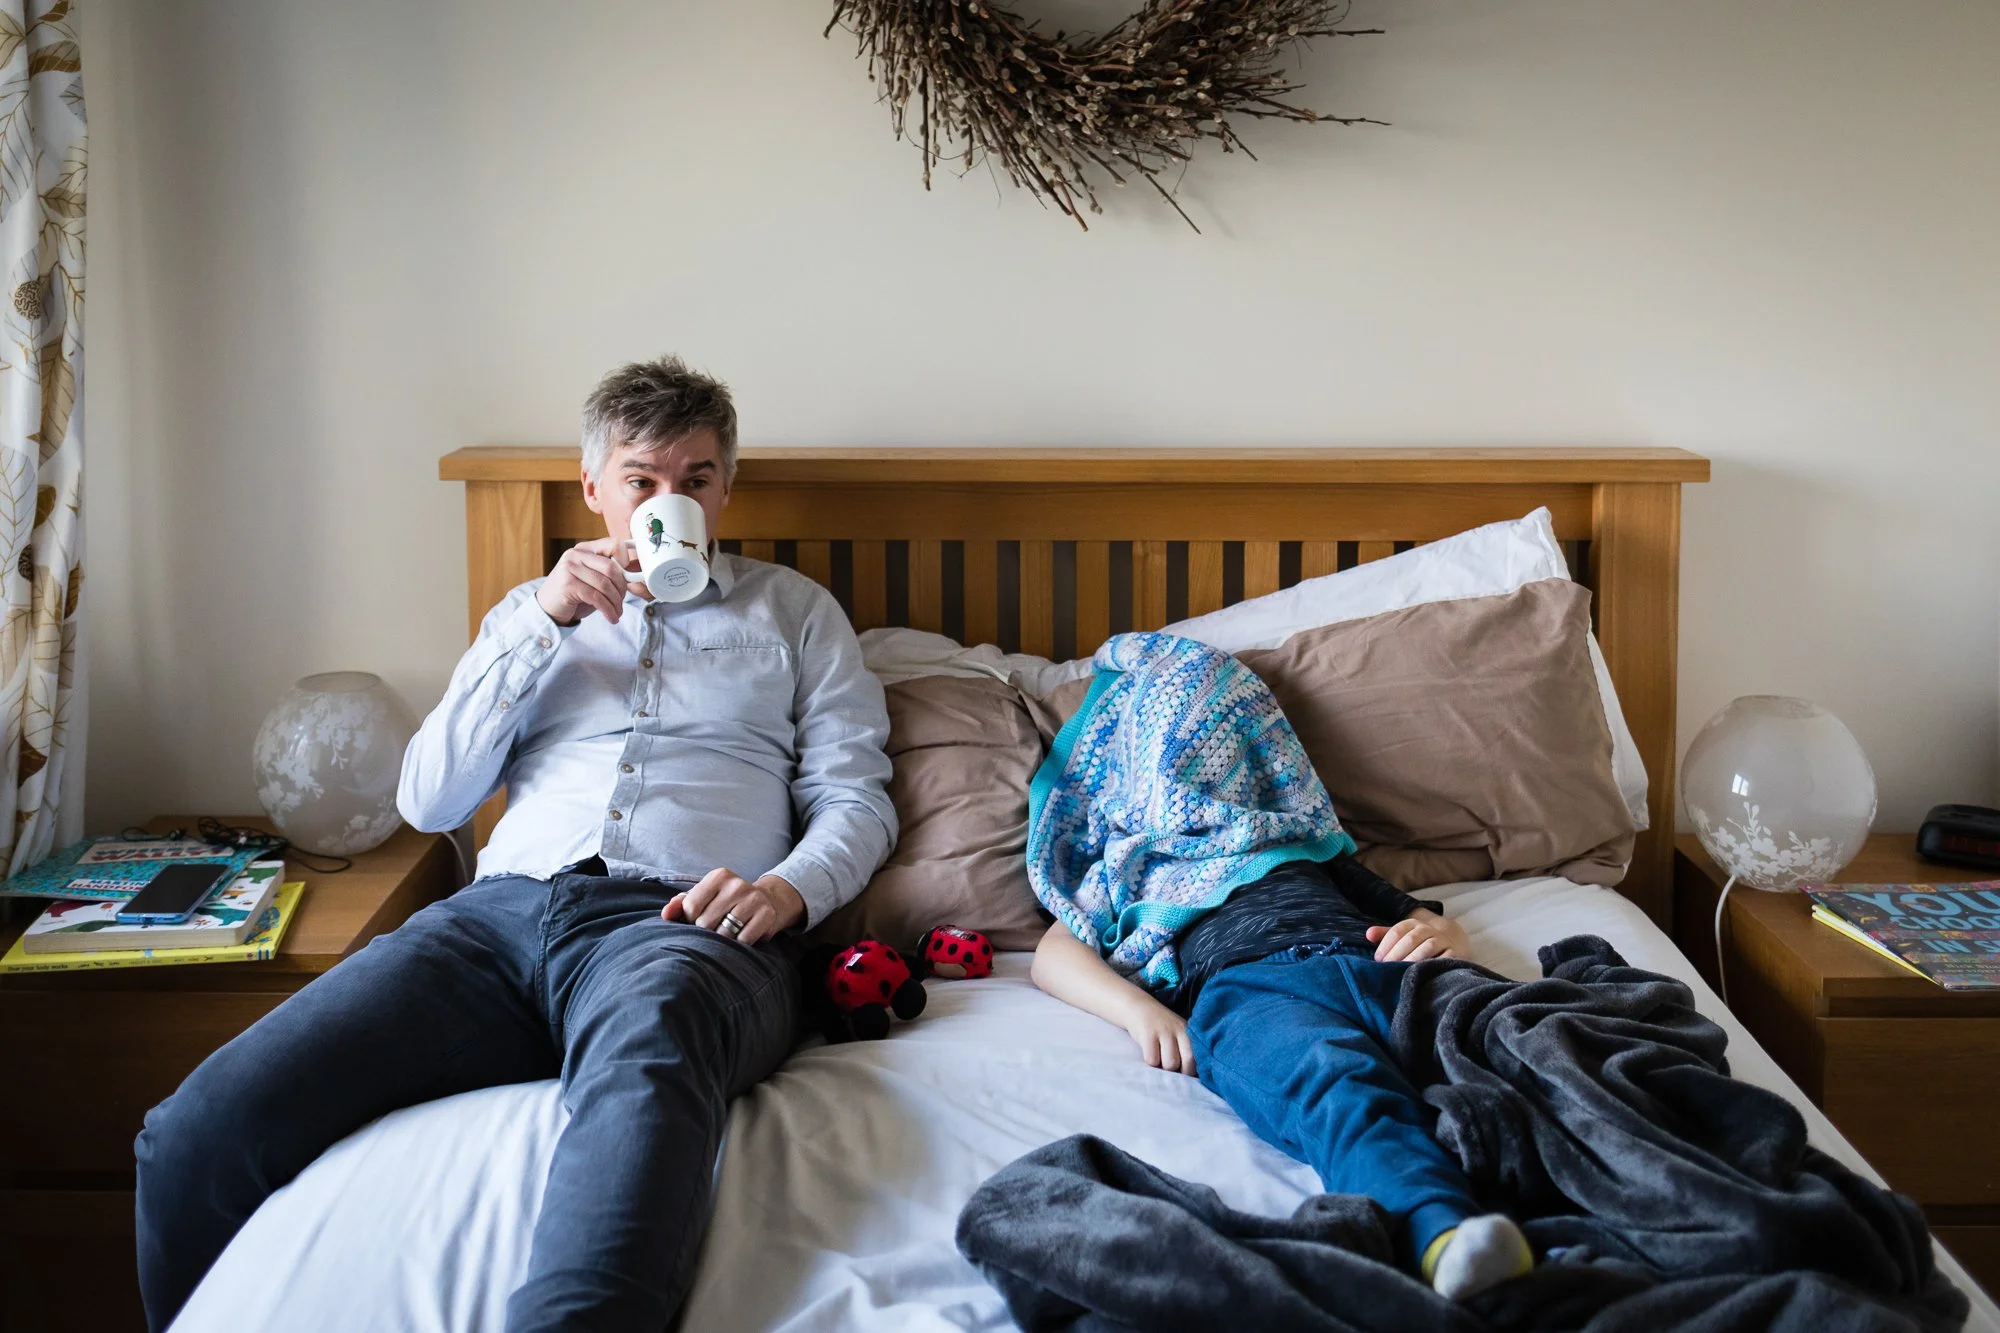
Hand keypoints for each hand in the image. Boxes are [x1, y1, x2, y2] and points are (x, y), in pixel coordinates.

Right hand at [536, 537, 642, 626]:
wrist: (548, 608)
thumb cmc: (573, 594)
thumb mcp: (592, 578)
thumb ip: (608, 572)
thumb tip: (634, 571)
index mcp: (584, 549)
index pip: (613, 544)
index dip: (626, 559)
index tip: (629, 577)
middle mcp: (575, 555)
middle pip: (612, 568)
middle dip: (622, 588)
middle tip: (622, 601)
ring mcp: (570, 568)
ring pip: (605, 585)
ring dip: (616, 602)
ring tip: (617, 612)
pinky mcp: (568, 585)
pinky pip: (597, 597)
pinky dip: (608, 610)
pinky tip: (611, 617)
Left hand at [662, 868, 803, 946]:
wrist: (767, 900)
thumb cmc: (726, 901)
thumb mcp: (704, 897)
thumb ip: (681, 904)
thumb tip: (665, 915)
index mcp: (718, 876)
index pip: (690, 907)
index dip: (691, 919)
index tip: (700, 918)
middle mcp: (737, 884)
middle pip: (706, 922)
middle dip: (708, 931)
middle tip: (717, 926)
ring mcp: (753, 899)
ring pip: (724, 934)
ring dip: (724, 939)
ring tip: (729, 931)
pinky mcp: (767, 915)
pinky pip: (744, 940)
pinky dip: (741, 943)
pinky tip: (743, 934)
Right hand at [1121, 995, 1196, 1076]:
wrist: (1137, 1006)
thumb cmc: (1160, 1026)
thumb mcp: (1177, 1032)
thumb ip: (1186, 1049)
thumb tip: (1192, 1075)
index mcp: (1189, 1032)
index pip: (1198, 1058)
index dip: (1192, 1071)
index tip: (1184, 1075)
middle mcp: (1179, 1030)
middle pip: (1187, 1063)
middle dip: (1179, 1073)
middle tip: (1170, 1070)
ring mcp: (1164, 1031)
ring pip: (1170, 1064)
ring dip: (1163, 1068)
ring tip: (1158, 1060)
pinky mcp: (1148, 1034)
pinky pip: (1152, 1060)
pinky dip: (1150, 1062)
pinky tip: (1148, 1053)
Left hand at [1368, 908, 1469, 962]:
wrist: (1451, 943)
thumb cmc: (1418, 943)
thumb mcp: (1402, 936)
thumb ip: (1385, 935)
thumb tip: (1368, 934)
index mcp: (1412, 925)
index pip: (1397, 931)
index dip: (1386, 945)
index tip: (1378, 959)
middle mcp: (1427, 930)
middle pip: (1411, 938)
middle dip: (1397, 953)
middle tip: (1388, 967)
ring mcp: (1441, 941)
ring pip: (1428, 947)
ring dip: (1414, 958)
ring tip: (1403, 970)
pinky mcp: (1454, 953)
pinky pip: (1446, 958)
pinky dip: (1436, 964)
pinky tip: (1424, 973)